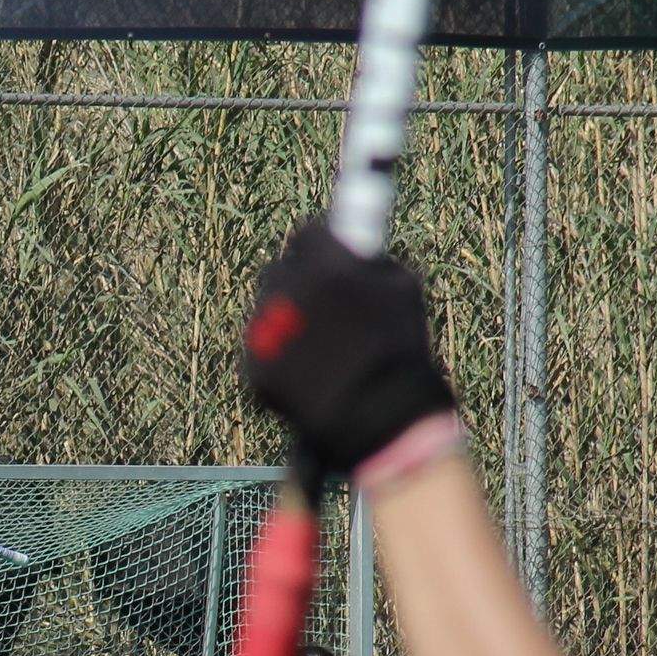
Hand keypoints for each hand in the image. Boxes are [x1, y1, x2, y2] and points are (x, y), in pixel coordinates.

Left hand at [240, 223, 460, 482]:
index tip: (331, 260)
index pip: (308, 236)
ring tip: (317, 348)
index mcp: (323, 266)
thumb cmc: (399, 352)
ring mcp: (264, 332)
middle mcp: (286, 292)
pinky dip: (279, 358)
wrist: (380, 419)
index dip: (322, 248)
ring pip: (266, 311)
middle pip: (279, 271)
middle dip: (298, 282)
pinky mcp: (254, 368)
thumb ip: (372, 261)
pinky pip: (260, 351)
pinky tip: (306, 374)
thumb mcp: (403, 290)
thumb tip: (355, 248)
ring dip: (286, 319)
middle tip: (321, 304)